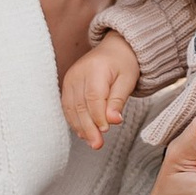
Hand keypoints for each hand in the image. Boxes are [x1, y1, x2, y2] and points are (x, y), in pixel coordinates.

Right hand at [61, 31, 142, 149]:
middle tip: (97, 144)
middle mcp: (78, 73)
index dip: (98, 116)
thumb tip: (113, 120)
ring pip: (71, 108)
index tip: (106, 130)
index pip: (93, 97)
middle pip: (80, 105)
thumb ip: (118, 100)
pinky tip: (83, 133)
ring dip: (80, 128)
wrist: (114, 50)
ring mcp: (70, 79)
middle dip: (88, 127)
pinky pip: (67, 107)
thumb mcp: (128, 80)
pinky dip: (75, 121)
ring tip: (92, 142)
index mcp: (95, 68)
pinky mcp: (67, 86)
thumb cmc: (123, 65)